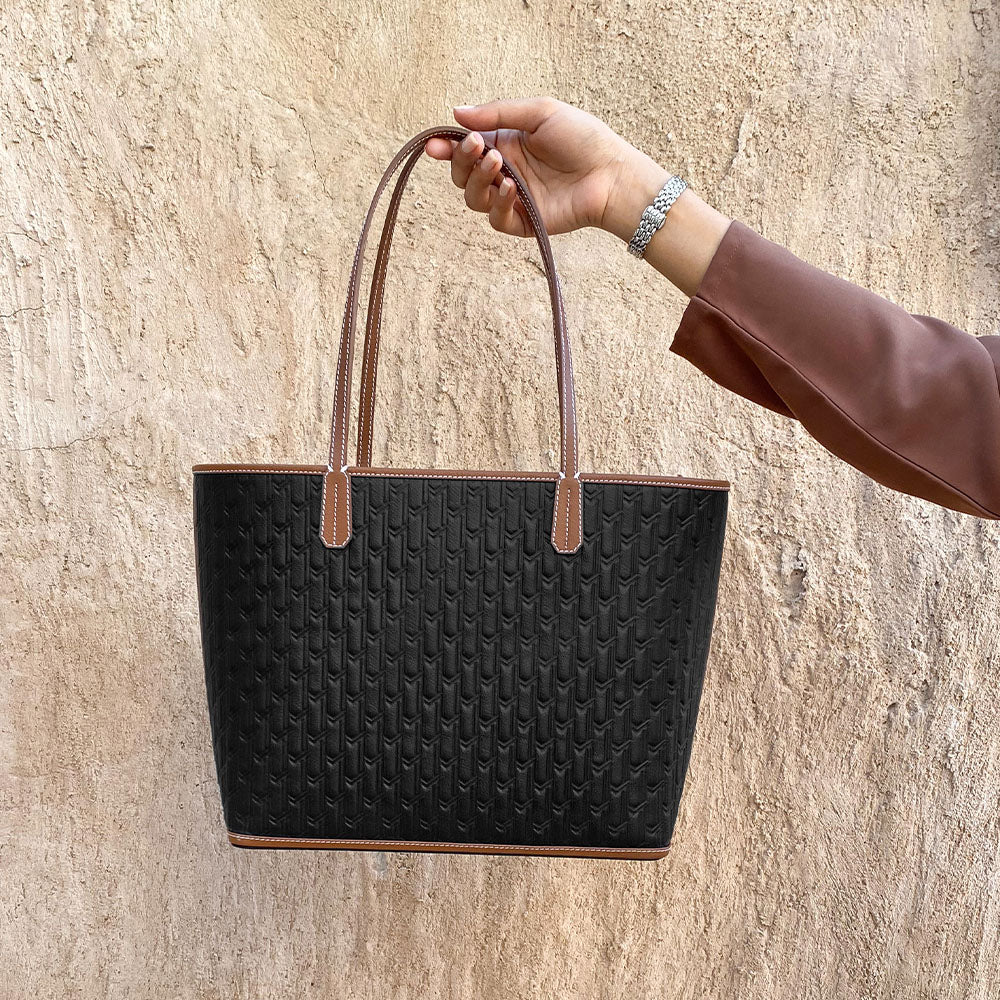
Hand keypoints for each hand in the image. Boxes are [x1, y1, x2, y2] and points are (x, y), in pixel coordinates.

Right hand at [424, 98, 655, 237]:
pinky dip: (498, 204)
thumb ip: (498, 113)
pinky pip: (496, 220)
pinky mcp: (524, 222)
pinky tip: (511, 188)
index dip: (446, 148)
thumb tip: (456, 113)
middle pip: (462, 176)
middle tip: (478, 148)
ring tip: (498, 164)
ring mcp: (513, 199)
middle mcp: (505, 172)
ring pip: (473, 199)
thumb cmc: (583, 138)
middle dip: (462, 162)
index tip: (434, 145)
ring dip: (478, 180)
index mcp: (506, 144)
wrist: (611, 173)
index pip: (465, 149)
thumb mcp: (540, 113)